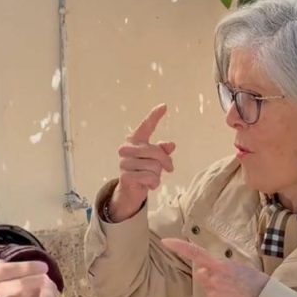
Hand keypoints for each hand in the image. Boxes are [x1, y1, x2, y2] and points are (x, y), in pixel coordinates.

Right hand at [108, 104, 175, 221]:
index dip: (154, 116)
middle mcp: (126, 149)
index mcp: (134, 141)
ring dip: (158, 175)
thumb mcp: (155, 160)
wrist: (130, 190)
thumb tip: (171, 144)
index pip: (145, 126)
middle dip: (165, 162)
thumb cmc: (144, 170)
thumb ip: (163, 151)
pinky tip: (148, 185)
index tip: (164, 106)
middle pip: (156, 152)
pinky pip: (150, 177)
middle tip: (169, 169)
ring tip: (151, 177)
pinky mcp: (125, 176)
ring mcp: (124, 162)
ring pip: (154, 167)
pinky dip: (153, 183)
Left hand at [160, 238, 269, 296]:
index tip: (165, 242)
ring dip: (217, 292)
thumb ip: (218, 268)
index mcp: (220, 267)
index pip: (195, 254)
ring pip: (207, 292)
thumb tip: (202, 272)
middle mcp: (212, 281)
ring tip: (235, 295)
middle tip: (230, 284)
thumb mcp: (239, 268)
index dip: (179, 247)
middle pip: (202, 276)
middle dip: (210, 278)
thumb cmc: (255, 284)